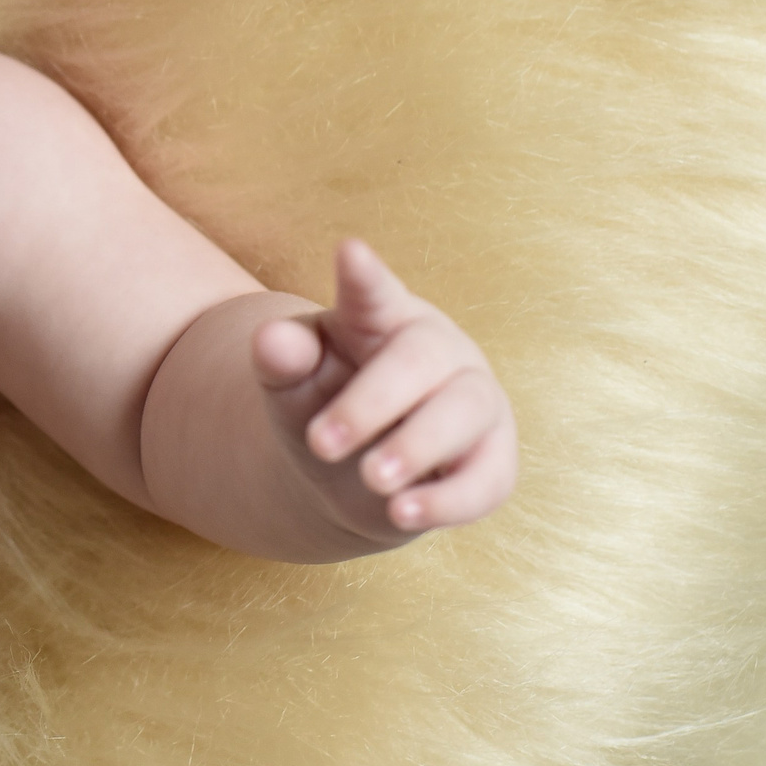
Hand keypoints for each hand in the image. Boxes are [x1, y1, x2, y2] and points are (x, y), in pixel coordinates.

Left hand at [252, 240, 517, 538]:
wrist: (353, 473)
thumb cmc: (323, 402)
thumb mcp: (290, 381)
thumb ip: (281, 359)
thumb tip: (271, 340)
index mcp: (380, 317)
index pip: (372, 293)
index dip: (363, 276)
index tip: (349, 252)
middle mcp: (438, 350)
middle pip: (418, 359)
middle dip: (371, 403)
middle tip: (321, 444)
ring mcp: (474, 402)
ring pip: (464, 411)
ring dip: (416, 447)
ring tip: (370, 480)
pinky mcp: (494, 460)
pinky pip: (487, 479)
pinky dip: (447, 500)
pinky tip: (402, 514)